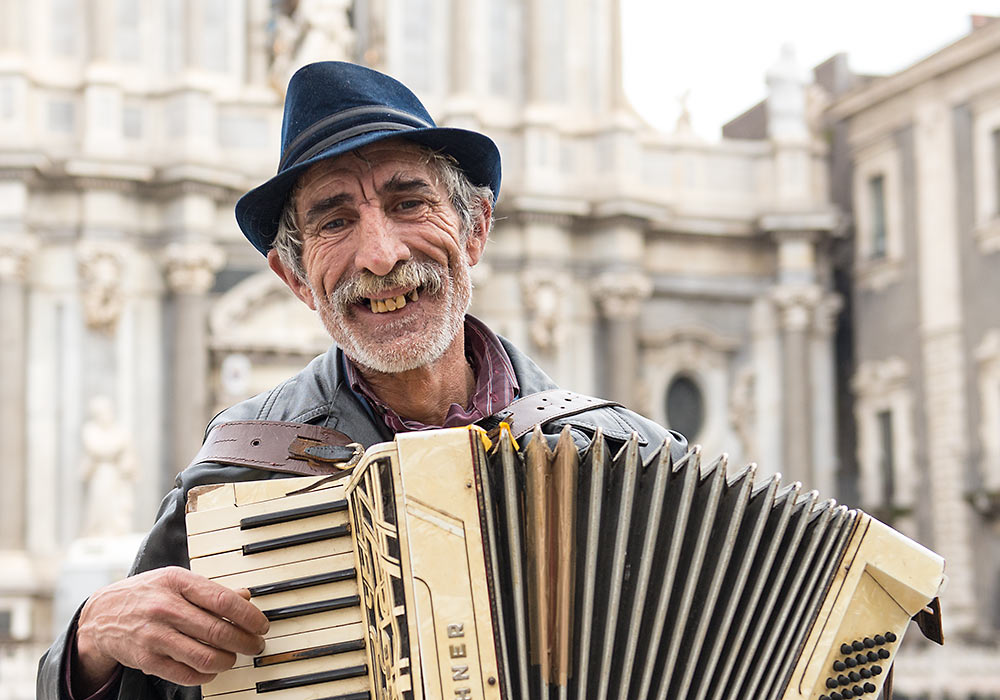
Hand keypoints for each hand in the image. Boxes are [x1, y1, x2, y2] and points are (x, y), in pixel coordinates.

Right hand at [73, 567, 269, 692]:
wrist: (101, 616)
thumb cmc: (147, 594)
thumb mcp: (176, 580)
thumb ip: (210, 589)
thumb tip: (245, 596)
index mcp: (177, 582)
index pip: (223, 601)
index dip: (249, 616)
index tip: (262, 625)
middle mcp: (166, 609)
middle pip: (218, 631)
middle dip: (245, 642)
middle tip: (256, 645)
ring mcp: (155, 636)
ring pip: (205, 657)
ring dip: (228, 661)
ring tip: (234, 657)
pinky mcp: (147, 661)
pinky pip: (186, 674)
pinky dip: (206, 675)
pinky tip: (212, 669)